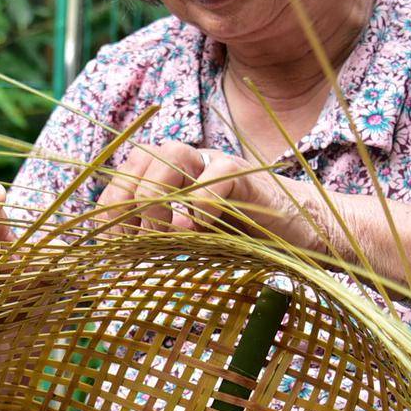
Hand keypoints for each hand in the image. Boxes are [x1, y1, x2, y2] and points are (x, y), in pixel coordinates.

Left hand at [95, 140, 334, 252]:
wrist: (299, 230)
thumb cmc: (241, 236)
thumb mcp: (190, 240)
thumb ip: (159, 238)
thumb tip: (119, 255)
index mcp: (170, 175)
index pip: (125, 175)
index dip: (112, 207)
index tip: (115, 243)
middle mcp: (190, 163)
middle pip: (142, 158)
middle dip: (129, 201)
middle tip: (139, 240)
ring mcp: (217, 165)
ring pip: (172, 155)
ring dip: (158, 195)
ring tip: (166, 232)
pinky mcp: (247, 176)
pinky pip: (217, 176)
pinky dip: (201, 204)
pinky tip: (199, 230)